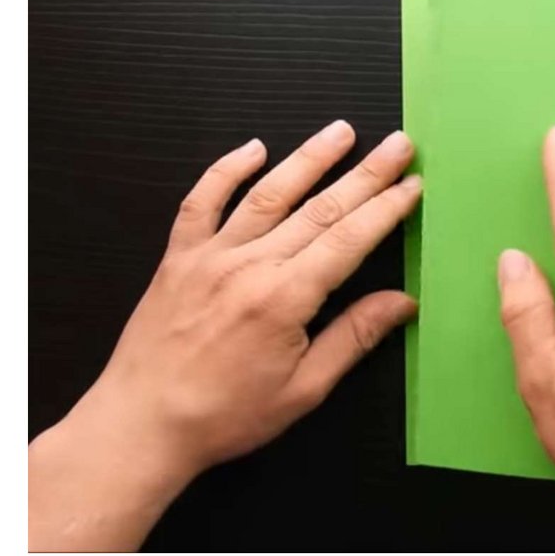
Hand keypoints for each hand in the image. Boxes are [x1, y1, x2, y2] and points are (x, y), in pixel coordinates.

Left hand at [29, 121, 419, 550]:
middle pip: (319, 208)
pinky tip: (252, 147)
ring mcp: (210, 255)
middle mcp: (249, 265)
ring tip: (341, 131)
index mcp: (285, 298)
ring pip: (268, 194)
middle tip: (398, 144)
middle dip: (365, 173)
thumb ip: (353, 337)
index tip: (412, 184)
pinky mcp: (179, 257)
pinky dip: (225, 170)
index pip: (349, 239)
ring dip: (308, 158)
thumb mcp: (304, 389)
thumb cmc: (225, 416)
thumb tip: (402, 302)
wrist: (142, 424)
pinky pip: (201, 201)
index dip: (386, 208)